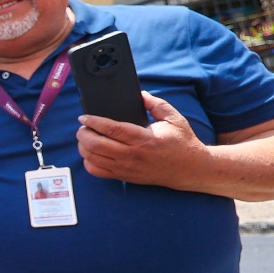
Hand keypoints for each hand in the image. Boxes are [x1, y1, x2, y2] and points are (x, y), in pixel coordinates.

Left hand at [77, 91, 204, 185]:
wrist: (190, 169)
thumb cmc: (181, 142)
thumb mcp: (174, 118)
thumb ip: (156, 104)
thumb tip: (140, 94)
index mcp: (144, 138)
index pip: (112, 129)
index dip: (94, 122)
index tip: (84, 116)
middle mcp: (132, 155)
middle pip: (96, 145)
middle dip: (84, 134)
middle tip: (83, 127)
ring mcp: (127, 168)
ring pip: (93, 159)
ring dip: (83, 147)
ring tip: (85, 137)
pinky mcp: (125, 177)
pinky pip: (97, 172)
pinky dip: (88, 162)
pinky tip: (91, 153)